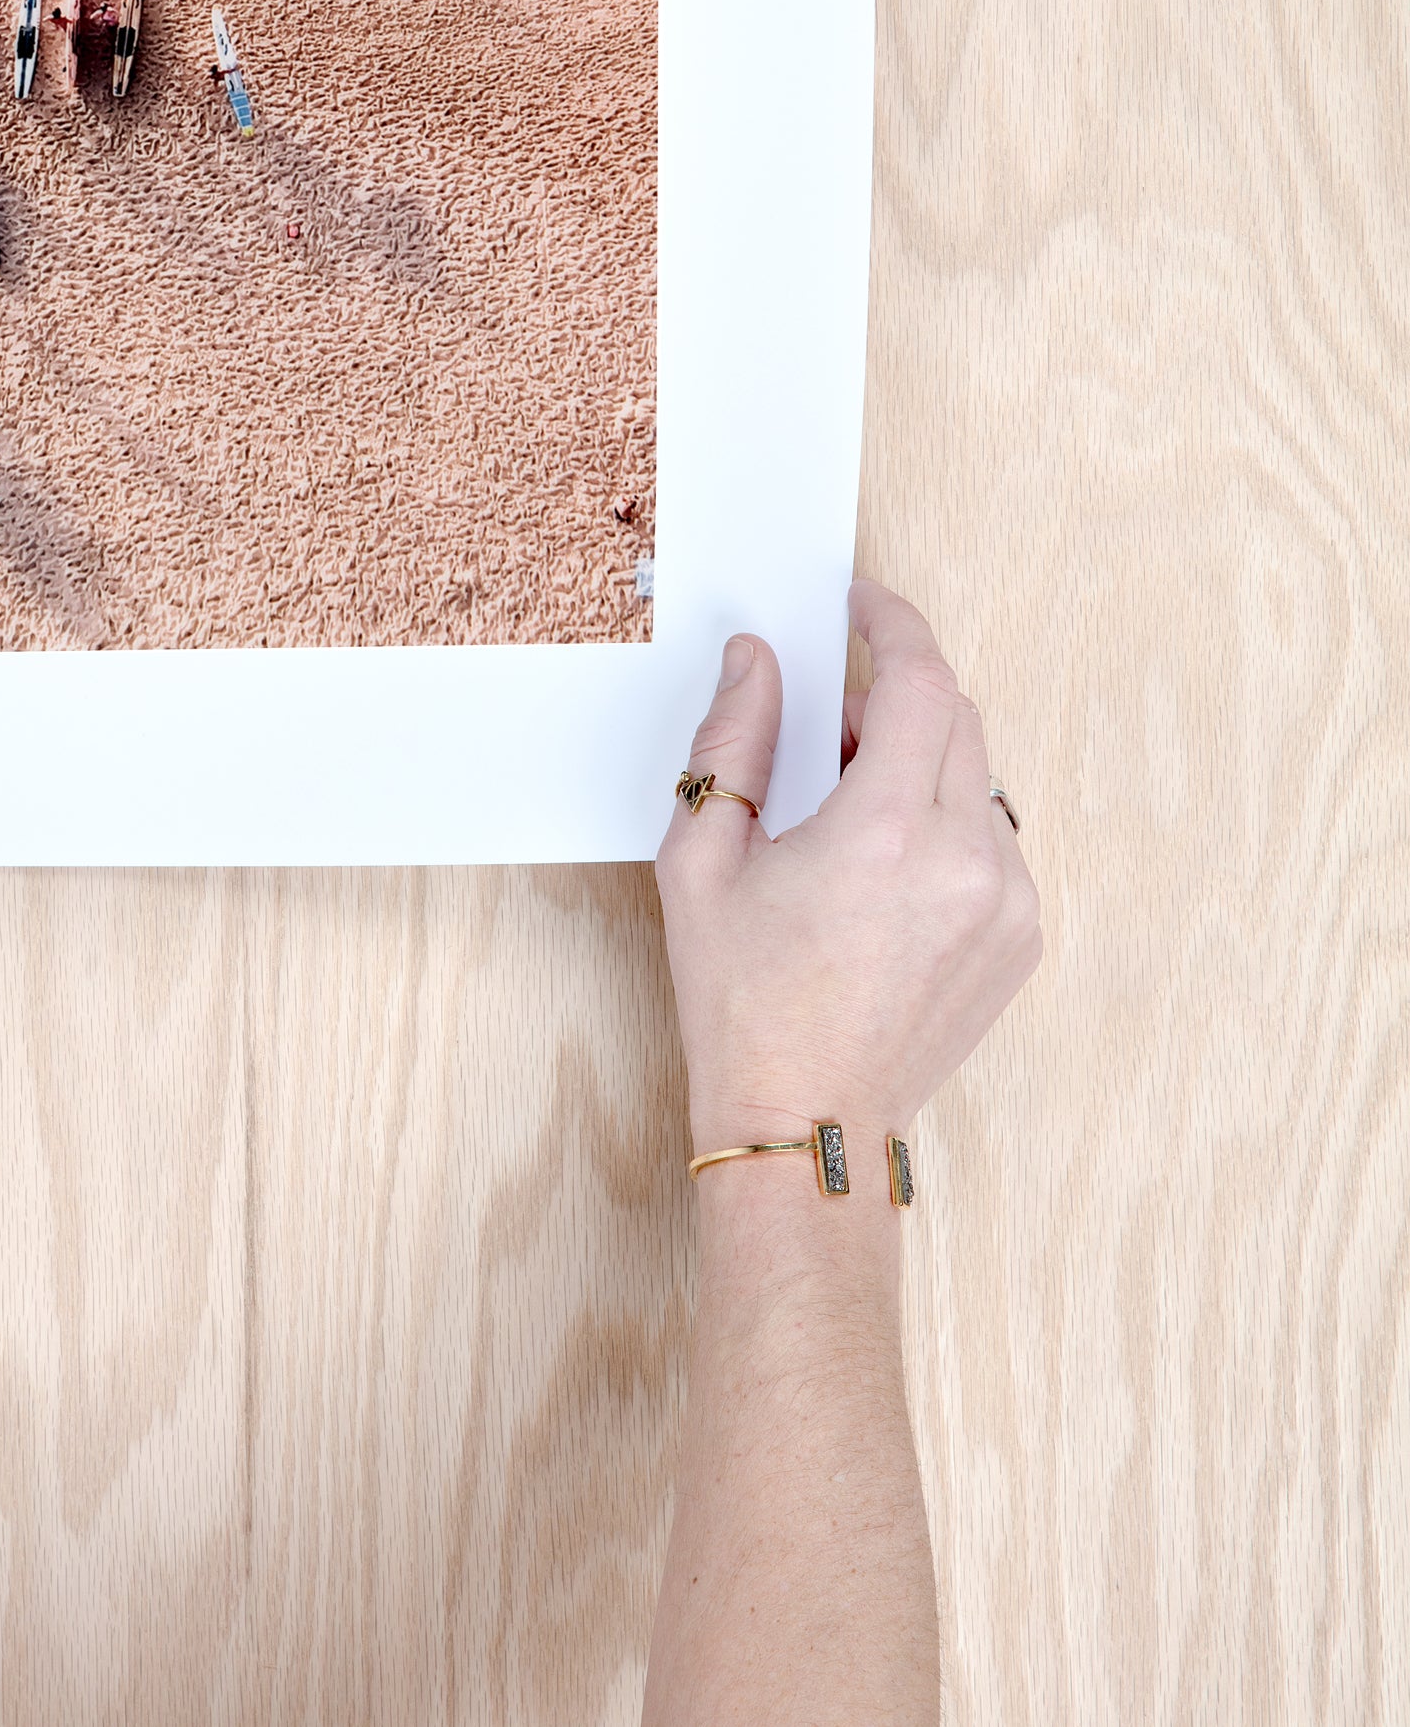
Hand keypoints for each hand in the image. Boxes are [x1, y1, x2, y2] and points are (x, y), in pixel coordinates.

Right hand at [656, 582, 1041, 1147]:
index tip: (861, 605)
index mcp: (884, 832)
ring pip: (977, 775)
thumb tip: (757, 659)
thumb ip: (733, 741)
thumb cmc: (744, 1000)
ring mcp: (1007, 900)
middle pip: (955, 715)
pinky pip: (993, 837)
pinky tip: (885, 867)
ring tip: (851, 806)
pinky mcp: (1024, 935)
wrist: (803, 1121)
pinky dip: (945, 822)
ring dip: (920, 760)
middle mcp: (965, 860)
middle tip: (831, 715)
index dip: (891, 623)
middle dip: (896, 692)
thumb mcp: (702, 859)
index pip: (919, 680)